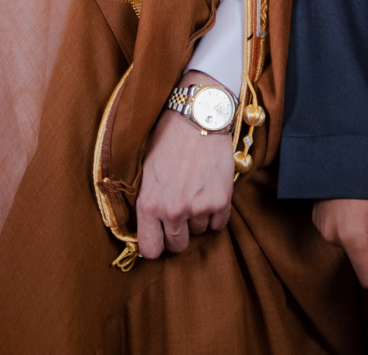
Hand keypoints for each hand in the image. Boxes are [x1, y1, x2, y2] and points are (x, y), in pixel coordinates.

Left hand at [136, 72, 235, 259]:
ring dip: (197, 219)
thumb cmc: (167, 139)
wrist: (198, 117)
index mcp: (148, 205)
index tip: (159, 236)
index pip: (150, 250)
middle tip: (179, 214)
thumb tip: (148, 227)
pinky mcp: (221, 201)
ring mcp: (199, 208)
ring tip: (195, 193)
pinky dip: (215, 214)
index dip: (155, 244)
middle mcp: (173, 211)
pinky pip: (218, 224)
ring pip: (199, 232)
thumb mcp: (145, 171)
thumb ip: (146, 203)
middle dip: (177, 233)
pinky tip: (209, 194)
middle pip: (177, 245)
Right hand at [312, 198, 367, 288]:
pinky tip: (357, 206)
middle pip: (363, 258)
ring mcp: (323, 228)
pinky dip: (354, 226)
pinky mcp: (319, 220)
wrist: (341, 148)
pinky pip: (341, 233)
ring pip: (354, 245)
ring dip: (367, 234)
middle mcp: (333, 237)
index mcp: (351, 237)